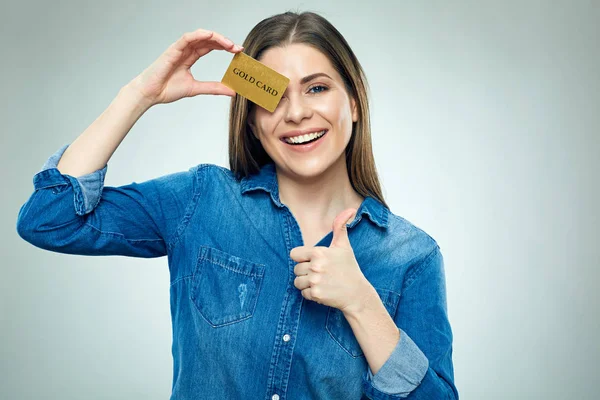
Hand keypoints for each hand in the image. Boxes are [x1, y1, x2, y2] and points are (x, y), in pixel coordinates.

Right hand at [129, 28, 243, 105]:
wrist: (150, 93)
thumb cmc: (167, 89)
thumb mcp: (196, 88)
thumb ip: (214, 88)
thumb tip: (232, 91)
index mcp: (190, 57)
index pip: (210, 47)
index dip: (224, 47)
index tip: (238, 52)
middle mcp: (186, 50)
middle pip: (208, 40)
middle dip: (224, 42)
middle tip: (238, 48)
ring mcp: (179, 48)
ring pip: (200, 36)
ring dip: (216, 38)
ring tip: (229, 44)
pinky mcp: (173, 49)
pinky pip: (187, 37)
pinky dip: (199, 35)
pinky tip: (211, 35)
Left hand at [291, 208, 372, 312]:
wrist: (357, 293)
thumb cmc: (349, 268)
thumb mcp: (344, 246)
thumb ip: (340, 227)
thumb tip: (350, 210)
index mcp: (319, 252)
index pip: (294, 254)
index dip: (302, 258)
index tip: (313, 261)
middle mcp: (315, 266)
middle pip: (296, 269)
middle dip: (306, 272)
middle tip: (321, 274)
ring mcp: (315, 281)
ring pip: (297, 282)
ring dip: (306, 284)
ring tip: (321, 282)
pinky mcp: (315, 294)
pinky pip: (303, 293)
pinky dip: (311, 294)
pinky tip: (323, 291)